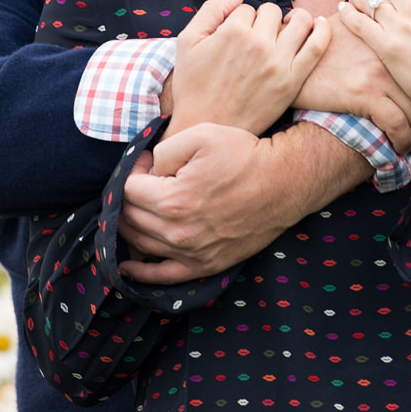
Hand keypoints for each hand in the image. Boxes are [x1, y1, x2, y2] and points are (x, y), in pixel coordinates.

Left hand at [116, 122, 360, 282]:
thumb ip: (162, 150)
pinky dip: (141, 273)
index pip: (127, 189)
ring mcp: (191, 253)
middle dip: (128, 197)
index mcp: (172, 200)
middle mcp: (178, 232)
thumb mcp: (201, 135)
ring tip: (132, 210)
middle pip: (130, 217)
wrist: (284, 183)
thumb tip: (147, 169)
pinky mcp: (205, 265)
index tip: (146, 163)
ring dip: (128, 227)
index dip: (132, 171)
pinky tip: (126, 265)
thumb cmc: (244, 155)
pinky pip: (164, 276)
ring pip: (140, 243)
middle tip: (142, 181)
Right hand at [167, 0, 329, 136]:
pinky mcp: (292, 82)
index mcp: (233, 32)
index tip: (237, 34)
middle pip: (272, 12)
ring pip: (300, 21)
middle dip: (265, 19)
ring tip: (288, 27)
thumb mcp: (187, 42)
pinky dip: (322, 30)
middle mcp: (258, 45)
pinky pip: (317, 47)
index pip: (247, 8)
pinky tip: (318, 25)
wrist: (207, 127)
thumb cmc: (194, 86)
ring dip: (295, 18)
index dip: (241, 19)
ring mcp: (278, 64)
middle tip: (259, 35)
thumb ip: (211, 11)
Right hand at [291, 15, 410, 153]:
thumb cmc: (318, 47)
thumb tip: (388, 33)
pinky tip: (399, 148)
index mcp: (391, 40)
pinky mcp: (364, 94)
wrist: (287, 59)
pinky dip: (402, 140)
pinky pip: (397, 124)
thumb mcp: (347, 27)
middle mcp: (390, 55)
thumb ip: (370, 29)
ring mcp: (379, 74)